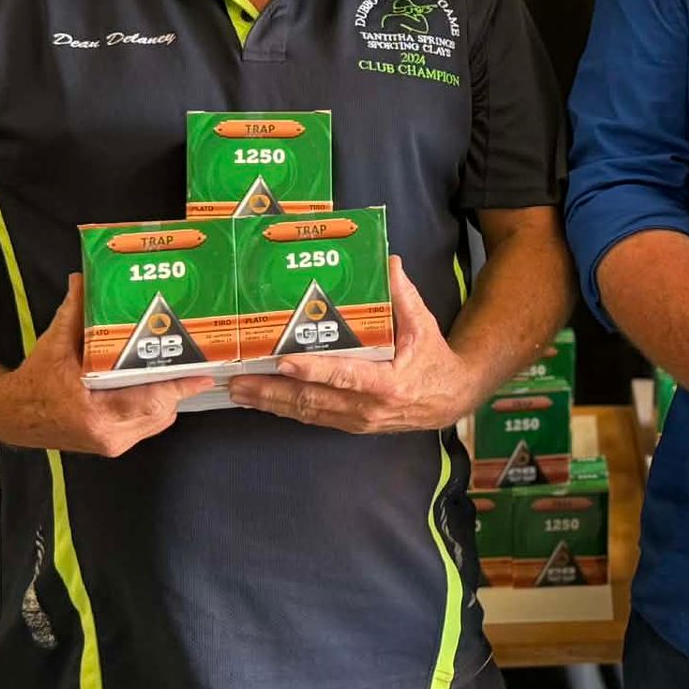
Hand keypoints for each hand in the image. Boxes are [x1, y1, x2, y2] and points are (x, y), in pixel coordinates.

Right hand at [0, 275, 213, 455]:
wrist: (10, 414)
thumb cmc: (33, 382)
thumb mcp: (53, 344)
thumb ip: (74, 312)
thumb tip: (84, 280)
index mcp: (94, 413)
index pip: (150, 401)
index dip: (179, 388)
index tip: (204, 375)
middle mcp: (107, 434)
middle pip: (161, 411)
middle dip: (177, 386)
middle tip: (192, 362)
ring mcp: (112, 443)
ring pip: (158, 421)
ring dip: (169, 397)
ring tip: (178, 371)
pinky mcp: (113, 444)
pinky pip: (148, 426)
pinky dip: (156, 408)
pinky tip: (157, 386)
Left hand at [228, 257, 477, 433]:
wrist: (450, 398)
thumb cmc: (434, 360)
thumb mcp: (423, 326)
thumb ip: (404, 296)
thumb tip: (389, 263)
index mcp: (387, 383)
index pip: (344, 376)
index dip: (314, 370)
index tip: (284, 363)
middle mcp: (368, 408)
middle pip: (314, 399)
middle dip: (273, 391)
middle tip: (239, 381)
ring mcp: (357, 420)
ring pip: (307, 412)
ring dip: (271, 402)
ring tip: (238, 391)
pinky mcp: (351, 425)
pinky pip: (313, 417)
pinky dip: (285, 409)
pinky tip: (262, 401)